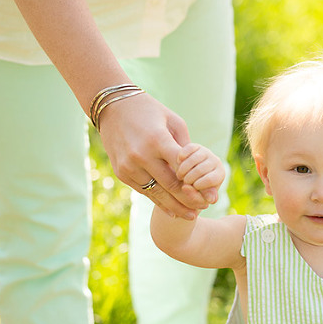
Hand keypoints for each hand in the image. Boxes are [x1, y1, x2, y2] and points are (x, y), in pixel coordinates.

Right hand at [97, 93, 210, 218]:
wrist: (112, 108)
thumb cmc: (150, 111)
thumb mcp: (173, 122)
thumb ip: (186, 147)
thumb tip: (198, 170)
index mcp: (157, 141)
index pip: (182, 169)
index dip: (198, 185)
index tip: (211, 195)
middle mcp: (141, 156)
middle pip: (170, 186)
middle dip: (189, 200)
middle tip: (204, 209)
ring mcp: (129, 166)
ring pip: (156, 193)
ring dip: (175, 206)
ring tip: (191, 215)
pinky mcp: (121, 173)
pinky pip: (143, 191)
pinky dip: (159, 201)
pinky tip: (172, 210)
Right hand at [176, 143, 225, 205]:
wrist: (187, 176)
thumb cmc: (195, 191)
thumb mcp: (199, 196)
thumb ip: (203, 197)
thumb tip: (211, 200)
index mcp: (220, 174)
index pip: (211, 180)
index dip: (197, 185)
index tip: (189, 188)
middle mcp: (216, 161)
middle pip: (200, 170)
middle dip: (188, 179)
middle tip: (182, 183)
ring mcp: (206, 152)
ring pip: (194, 159)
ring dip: (182, 169)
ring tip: (179, 176)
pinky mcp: (196, 146)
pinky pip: (189, 148)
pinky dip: (182, 156)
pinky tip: (178, 162)